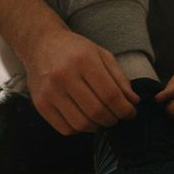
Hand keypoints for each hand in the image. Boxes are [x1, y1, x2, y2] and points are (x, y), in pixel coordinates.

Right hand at [22, 29, 139, 134]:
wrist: (41, 44)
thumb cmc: (75, 50)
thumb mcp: (101, 55)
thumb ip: (119, 78)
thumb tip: (133, 102)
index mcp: (83, 60)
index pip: (110, 95)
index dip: (125, 109)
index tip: (130, 113)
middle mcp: (64, 76)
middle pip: (96, 111)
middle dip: (113, 119)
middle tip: (117, 116)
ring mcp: (49, 91)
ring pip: (81, 124)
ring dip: (97, 126)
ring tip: (101, 118)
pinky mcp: (40, 104)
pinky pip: (66, 128)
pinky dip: (80, 129)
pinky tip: (84, 117)